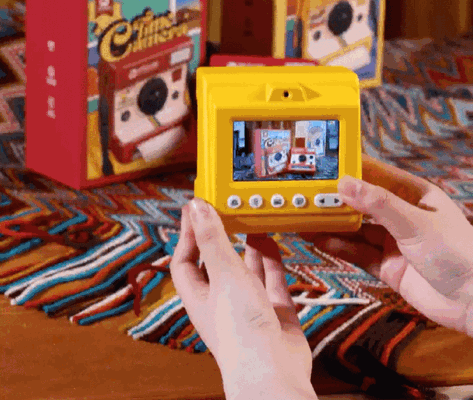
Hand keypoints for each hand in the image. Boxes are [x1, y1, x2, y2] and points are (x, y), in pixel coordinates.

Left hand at [170, 198, 316, 399]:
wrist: (275, 372)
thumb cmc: (240, 331)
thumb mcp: (223, 274)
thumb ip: (212, 239)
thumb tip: (195, 207)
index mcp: (199, 297)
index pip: (185, 261)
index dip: (188, 235)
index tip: (196, 209)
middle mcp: (222, 303)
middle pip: (216, 263)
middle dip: (221, 237)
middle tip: (227, 210)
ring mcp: (250, 309)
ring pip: (246, 271)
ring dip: (248, 247)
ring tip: (251, 221)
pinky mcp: (275, 314)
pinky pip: (272, 281)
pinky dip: (271, 261)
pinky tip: (272, 243)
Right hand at [301, 155, 472, 336]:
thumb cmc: (457, 252)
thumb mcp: (415, 222)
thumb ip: (378, 204)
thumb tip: (344, 183)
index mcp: (413, 194)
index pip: (375, 174)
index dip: (350, 168)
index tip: (323, 163)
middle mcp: (400, 215)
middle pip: (361, 202)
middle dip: (336, 198)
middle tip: (306, 193)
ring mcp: (392, 241)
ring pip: (355, 228)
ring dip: (332, 223)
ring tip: (305, 215)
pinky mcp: (386, 266)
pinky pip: (357, 253)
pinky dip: (338, 247)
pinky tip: (318, 239)